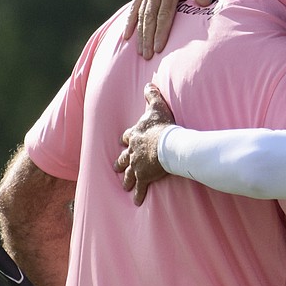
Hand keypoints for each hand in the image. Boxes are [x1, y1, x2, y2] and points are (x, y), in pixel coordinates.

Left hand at [114, 83, 177, 204]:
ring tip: (124, 186)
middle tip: (117, 166)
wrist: (168, 144)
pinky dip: (138, 195)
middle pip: (124, 157)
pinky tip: (136, 202)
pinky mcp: (144, 176)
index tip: (123, 141)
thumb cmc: (163, 126)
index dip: (126, 139)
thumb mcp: (157, 107)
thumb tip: (148, 83)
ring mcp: (137, 165)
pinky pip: (140, 188)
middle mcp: (133, 151)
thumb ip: (152, 95)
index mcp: (135, 135)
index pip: (127, 137)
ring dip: (127, 179)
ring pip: (129, 174)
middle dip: (121, 162)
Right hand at [123, 0, 214, 58]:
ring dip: (139, 34)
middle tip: (147, 56)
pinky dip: (130, 21)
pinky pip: (134, 7)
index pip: (164, 16)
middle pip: (150, 18)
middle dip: (148, 39)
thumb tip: (203, 2)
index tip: (159, 49)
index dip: (161, 33)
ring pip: (141, 15)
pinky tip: (127, 36)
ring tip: (140, 52)